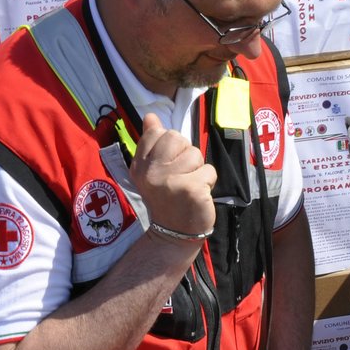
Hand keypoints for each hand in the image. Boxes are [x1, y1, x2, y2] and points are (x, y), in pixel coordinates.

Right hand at [131, 114, 215, 240]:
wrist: (173, 233)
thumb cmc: (167, 197)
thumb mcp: (153, 170)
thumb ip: (152, 141)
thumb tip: (150, 116)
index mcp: (140, 165)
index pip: (158, 132)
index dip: (170, 147)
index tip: (167, 166)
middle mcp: (151, 172)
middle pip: (177, 138)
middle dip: (185, 154)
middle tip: (180, 176)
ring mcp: (171, 181)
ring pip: (196, 154)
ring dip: (198, 169)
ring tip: (189, 186)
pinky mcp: (191, 189)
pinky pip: (209, 171)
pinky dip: (208, 182)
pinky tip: (198, 195)